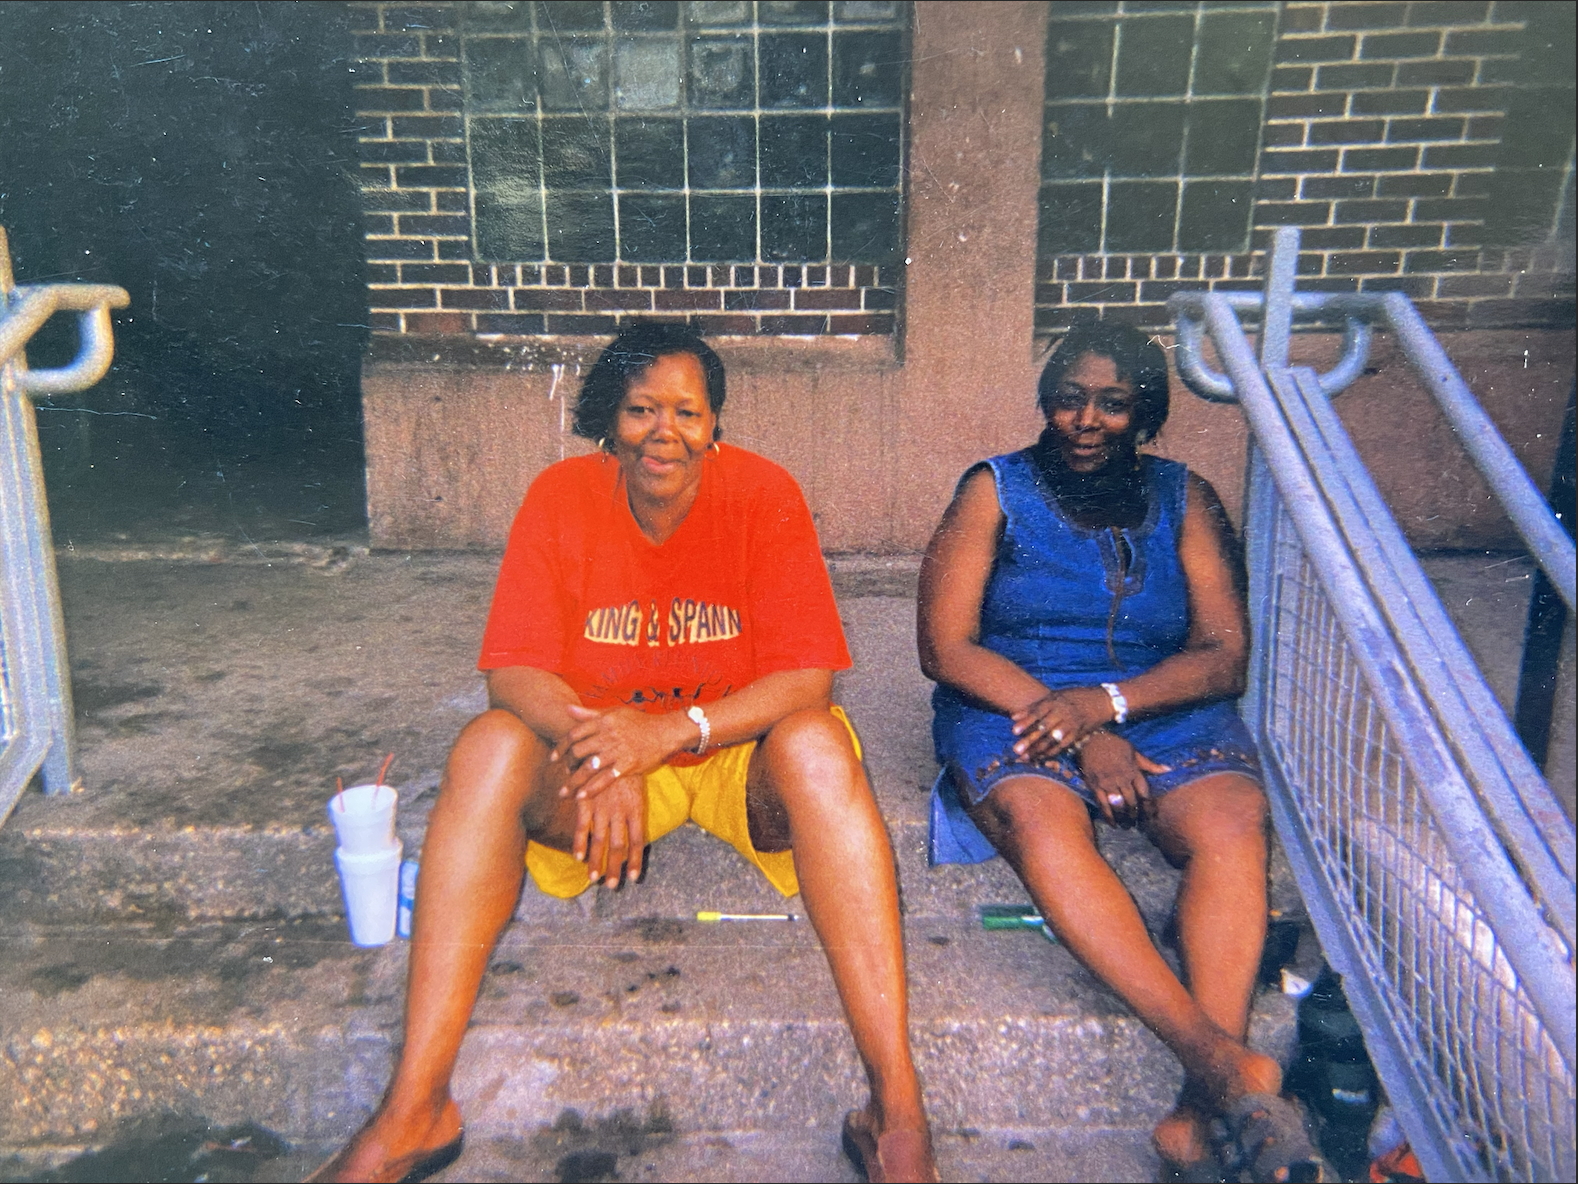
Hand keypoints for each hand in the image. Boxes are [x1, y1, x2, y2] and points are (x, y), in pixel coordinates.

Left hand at [551, 704, 691, 800]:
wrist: (664, 732)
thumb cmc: (638, 722)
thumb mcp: (614, 712)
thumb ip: (589, 713)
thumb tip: (566, 708)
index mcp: (603, 721)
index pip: (574, 734)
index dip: (560, 747)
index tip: (553, 758)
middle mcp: (608, 735)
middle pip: (578, 751)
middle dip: (566, 766)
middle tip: (560, 776)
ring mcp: (618, 750)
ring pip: (588, 768)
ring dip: (573, 782)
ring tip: (563, 793)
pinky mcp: (628, 764)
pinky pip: (605, 779)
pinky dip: (591, 789)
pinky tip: (581, 796)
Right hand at [574, 774, 647, 887]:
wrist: (605, 742)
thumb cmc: (625, 764)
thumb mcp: (635, 785)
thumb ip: (633, 807)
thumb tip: (632, 828)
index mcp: (636, 807)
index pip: (638, 840)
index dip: (635, 860)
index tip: (633, 878)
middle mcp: (620, 811)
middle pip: (619, 846)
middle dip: (615, 868)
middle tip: (612, 886)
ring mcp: (602, 807)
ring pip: (600, 841)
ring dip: (596, 862)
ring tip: (594, 879)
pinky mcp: (586, 801)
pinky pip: (582, 826)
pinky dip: (579, 843)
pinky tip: (577, 857)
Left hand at [1011, 686, 1115, 759]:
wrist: (1101, 700)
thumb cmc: (1072, 697)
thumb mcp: (1054, 696)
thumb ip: (1034, 707)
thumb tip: (1012, 716)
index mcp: (1055, 701)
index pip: (1038, 712)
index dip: (1025, 722)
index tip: (1013, 731)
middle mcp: (1063, 713)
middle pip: (1043, 728)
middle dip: (1029, 739)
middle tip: (1016, 750)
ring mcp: (1071, 724)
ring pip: (1052, 740)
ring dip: (1038, 750)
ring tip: (1025, 758)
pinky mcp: (1078, 734)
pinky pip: (1063, 746)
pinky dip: (1051, 752)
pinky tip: (1039, 758)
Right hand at [1075, 731, 1170, 825]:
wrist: (1091, 740)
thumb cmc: (1115, 745)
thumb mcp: (1134, 752)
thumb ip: (1150, 765)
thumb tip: (1168, 770)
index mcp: (1133, 771)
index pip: (1144, 792)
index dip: (1148, 805)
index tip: (1150, 815)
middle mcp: (1122, 778)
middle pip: (1131, 801)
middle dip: (1135, 814)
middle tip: (1137, 823)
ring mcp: (1108, 783)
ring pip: (1118, 805)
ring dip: (1123, 817)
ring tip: (1126, 825)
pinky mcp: (1095, 786)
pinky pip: (1103, 804)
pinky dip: (1108, 816)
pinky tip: (1112, 823)